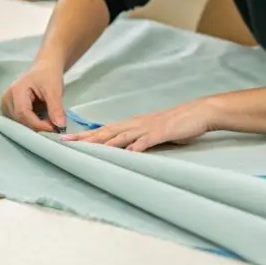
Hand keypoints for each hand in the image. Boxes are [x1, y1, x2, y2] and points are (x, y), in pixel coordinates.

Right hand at [0, 63, 65, 132]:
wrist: (45, 69)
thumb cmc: (48, 75)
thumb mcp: (55, 90)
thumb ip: (56, 108)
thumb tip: (60, 126)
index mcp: (15, 91)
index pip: (23, 114)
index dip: (39, 124)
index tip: (55, 128)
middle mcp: (7, 99)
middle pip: (20, 121)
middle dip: (38, 126)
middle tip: (55, 125)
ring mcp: (6, 105)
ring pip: (20, 124)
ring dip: (36, 125)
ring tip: (49, 119)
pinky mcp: (9, 110)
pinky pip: (20, 122)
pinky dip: (33, 123)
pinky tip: (42, 118)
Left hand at [60, 99, 215, 151]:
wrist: (199, 112)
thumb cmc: (177, 123)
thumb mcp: (153, 132)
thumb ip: (138, 141)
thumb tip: (125, 152)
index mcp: (134, 124)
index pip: (105, 131)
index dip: (86, 136)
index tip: (68, 140)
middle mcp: (137, 124)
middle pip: (107, 132)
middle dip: (86, 138)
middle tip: (66, 143)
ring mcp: (149, 128)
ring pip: (121, 136)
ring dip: (104, 143)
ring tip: (87, 149)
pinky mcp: (162, 132)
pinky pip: (146, 141)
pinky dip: (136, 146)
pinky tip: (127, 153)